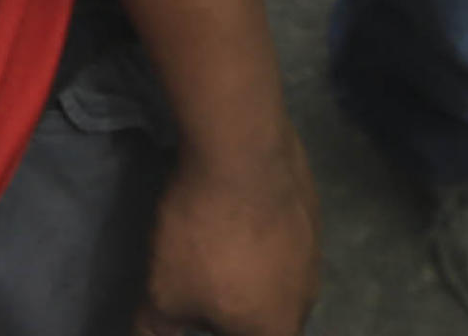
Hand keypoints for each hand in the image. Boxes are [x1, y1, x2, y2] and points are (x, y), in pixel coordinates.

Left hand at [138, 137, 318, 335]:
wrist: (240, 150)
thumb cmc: (203, 237)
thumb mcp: (163, 295)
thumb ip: (156, 329)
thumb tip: (152, 334)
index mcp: (275, 328)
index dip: (220, 327)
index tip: (199, 310)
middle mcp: (306, 296)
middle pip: (268, 315)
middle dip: (235, 304)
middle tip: (200, 279)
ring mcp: (315, 249)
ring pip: (279, 272)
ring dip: (251, 266)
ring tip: (215, 240)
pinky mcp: (312, 208)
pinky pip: (284, 234)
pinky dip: (261, 230)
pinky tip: (235, 208)